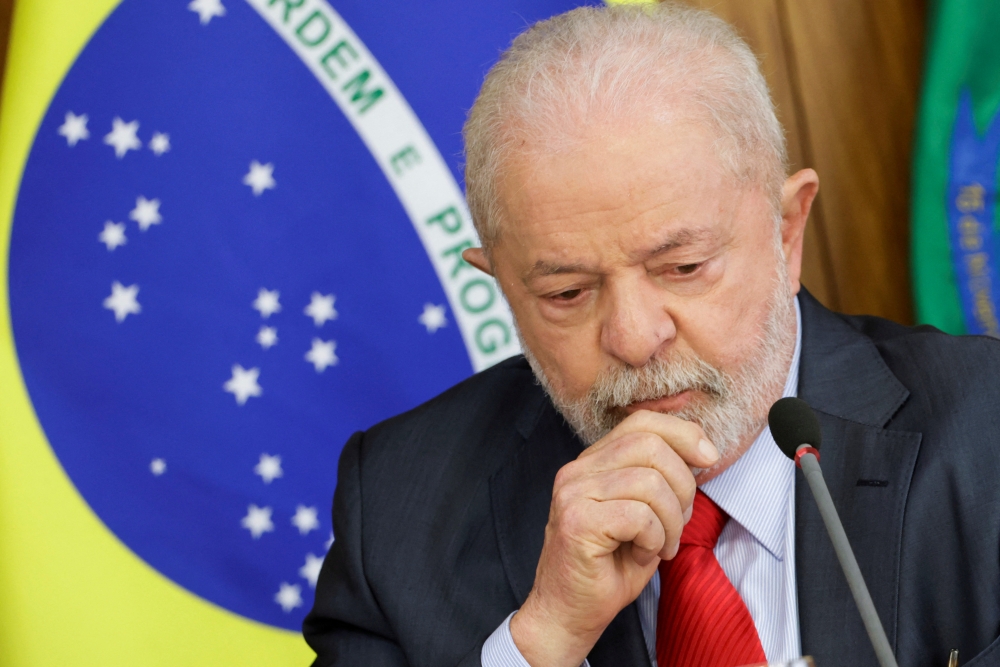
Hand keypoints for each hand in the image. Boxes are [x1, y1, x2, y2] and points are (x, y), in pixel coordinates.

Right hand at [510, 410, 718, 666]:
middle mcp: (577, 471)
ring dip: (671, 520)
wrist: (567, 614)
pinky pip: (639, 515)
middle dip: (683, 484)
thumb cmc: (607, 568)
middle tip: (679, 522)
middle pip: (650, 444)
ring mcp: (573, 494)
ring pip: (650, 481)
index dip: (683, 433)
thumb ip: (659, 479)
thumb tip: (700, 454)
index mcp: (592, 463)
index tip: (709, 459)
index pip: (641, 422)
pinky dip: (655, 538)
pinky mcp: (577, 521)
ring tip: (662, 545)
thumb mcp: (642, 515)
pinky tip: (645, 553)